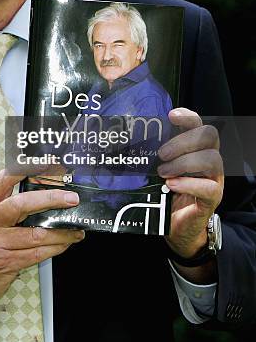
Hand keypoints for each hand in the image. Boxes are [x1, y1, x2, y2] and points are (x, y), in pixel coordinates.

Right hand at [0, 170, 84, 311]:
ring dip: (61, 232)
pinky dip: (55, 248)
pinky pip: (37, 254)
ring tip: (75, 229)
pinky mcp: (7, 263)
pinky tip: (64, 244)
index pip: (2, 182)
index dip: (21, 170)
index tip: (42, 164)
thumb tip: (41, 190)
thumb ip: (7, 204)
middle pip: (21, 204)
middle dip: (50, 199)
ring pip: (36, 234)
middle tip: (70, 198)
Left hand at [158, 108, 223, 258]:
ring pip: (211, 159)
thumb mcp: (157, 168)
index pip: (198, 123)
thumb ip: (152, 153)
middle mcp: (209, 158)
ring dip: (184, 163)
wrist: (176, 225)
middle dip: (182, 141)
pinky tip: (171, 185)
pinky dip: (188, 184)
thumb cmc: (165, 192)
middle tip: (161, 154)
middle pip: (209, 135)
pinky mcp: (213, 198)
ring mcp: (214, 178)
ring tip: (163, 172)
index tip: (170, 116)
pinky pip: (209, 187)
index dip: (187, 116)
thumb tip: (127, 138)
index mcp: (196, 147)